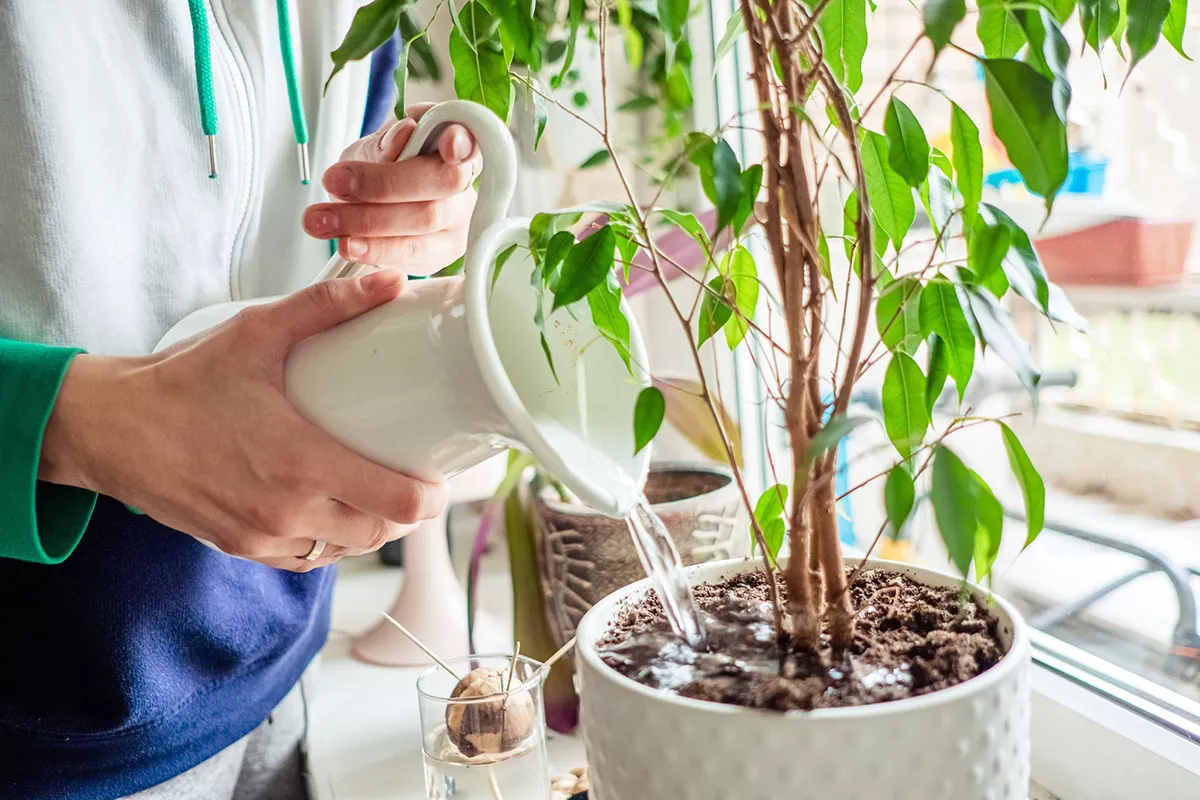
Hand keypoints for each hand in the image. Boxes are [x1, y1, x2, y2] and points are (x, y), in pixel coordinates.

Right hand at [39, 271, 446, 570]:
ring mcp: (263, 537)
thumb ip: (326, 306)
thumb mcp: (256, 333)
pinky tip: (332, 512)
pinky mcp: (241, 548)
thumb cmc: (183, 381)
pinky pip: (305, 558)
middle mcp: (287, 511)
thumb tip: (390, 281)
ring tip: (379, 492)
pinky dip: (328, 541)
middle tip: (415, 478)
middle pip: (379, 532)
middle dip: (406, 511)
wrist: (109, 429)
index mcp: (302, 464)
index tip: (441, 477)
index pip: (397, 504)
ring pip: (344, 549)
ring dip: (369, 527)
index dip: (431, 497)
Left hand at [302, 103, 480, 273]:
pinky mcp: (443, 255)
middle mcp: (466, 184)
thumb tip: (404, 135)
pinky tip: (348, 244)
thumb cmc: (380, 167)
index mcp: (458, 144)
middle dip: (386, 183)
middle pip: (443, 182)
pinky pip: (414, 256)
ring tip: (324, 220)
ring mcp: (459, 222)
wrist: (371, 203)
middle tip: (336, 181)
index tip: (447, 143)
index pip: (471, 138)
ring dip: (369, 221)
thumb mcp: (374, 146)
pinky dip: (376, 250)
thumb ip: (387, 142)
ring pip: (426, 221)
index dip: (463, 141)